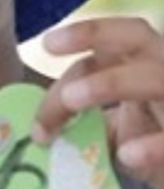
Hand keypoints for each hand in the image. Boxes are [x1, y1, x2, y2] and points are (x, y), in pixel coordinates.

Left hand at [32, 16, 163, 188]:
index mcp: (143, 68)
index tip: (45, 45)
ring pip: (156, 77)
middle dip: (95, 33)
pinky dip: (153, 147)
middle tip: (50, 45)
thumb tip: (37, 130)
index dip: (76, 45)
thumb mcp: (117, 132)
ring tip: (71, 99)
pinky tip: (128, 156)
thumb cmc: (151, 149)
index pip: (108, 46)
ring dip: (111, 83)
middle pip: (137, 36)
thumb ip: (84, 124)